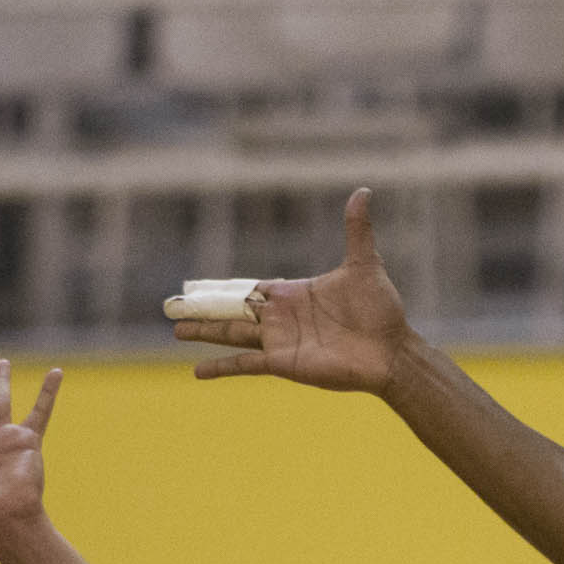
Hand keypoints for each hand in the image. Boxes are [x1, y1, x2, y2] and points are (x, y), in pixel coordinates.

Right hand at [172, 188, 410, 393]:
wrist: (390, 350)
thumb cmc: (380, 310)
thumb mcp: (364, 264)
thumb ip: (356, 230)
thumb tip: (363, 191)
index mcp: (293, 294)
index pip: (252, 288)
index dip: (226, 288)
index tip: (201, 287)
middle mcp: (281, 318)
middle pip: (232, 311)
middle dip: (203, 309)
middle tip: (174, 307)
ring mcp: (279, 341)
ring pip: (232, 335)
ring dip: (204, 333)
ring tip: (177, 331)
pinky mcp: (283, 363)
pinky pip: (245, 364)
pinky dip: (221, 367)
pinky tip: (197, 372)